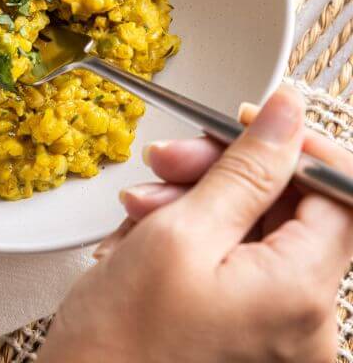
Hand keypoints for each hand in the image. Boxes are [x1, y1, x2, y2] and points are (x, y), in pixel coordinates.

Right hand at [39, 85, 352, 362]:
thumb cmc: (121, 339)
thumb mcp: (180, 233)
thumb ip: (245, 170)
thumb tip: (288, 113)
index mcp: (300, 294)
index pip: (339, 193)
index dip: (296, 147)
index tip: (249, 122)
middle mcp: (303, 318)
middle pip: (287, 208)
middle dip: (224, 172)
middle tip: (171, 160)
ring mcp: (275, 327)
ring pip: (251, 227)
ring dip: (194, 200)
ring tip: (141, 207)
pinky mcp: (245, 326)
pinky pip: (232, 257)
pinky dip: (190, 233)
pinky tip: (144, 233)